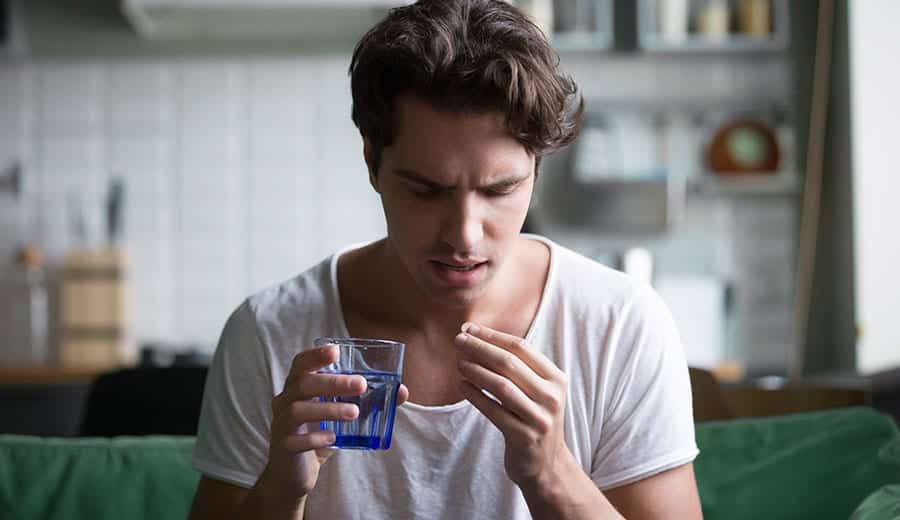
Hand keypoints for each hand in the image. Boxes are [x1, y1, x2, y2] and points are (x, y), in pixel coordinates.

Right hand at [260, 345, 409, 507]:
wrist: (295, 473)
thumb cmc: (319, 433)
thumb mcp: (343, 415)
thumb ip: (369, 401)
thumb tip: (402, 390)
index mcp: (298, 387)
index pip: (301, 364)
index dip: (315, 355)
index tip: (336, 352)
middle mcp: (285, 401)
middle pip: (302, 384)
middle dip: (332, 382)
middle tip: (361, 384)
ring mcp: (281, 424)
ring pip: (298, 410)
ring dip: (328, 409)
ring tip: (354, 412)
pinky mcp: (283, 447)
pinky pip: (295, 440)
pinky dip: (315, 438)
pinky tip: (332, 438)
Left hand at [454, 323, 570, 489]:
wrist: (547, 465)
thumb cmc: (534, 419)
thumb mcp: (537, 391)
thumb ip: (518, 367)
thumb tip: (478, 337)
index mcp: (556, 379)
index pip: (522, 348)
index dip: (493, 336)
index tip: (470, 329)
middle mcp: (552, 397)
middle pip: (510, 364)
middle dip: (480, 349)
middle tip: (458, 340)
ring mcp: (539, 418)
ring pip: (501, 386)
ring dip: (476, 371)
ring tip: (459, 363)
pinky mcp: (524, 437)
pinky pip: (494, 411)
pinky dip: (476, 396)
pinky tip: (462, 386)